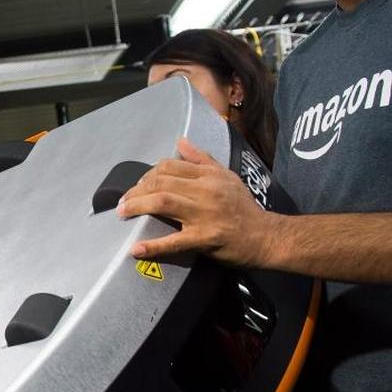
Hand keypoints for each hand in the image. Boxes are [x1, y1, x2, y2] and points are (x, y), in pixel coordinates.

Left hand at [118, 138, 278, 266]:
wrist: (268, 237)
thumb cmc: (244, 208)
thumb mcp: (226, 177)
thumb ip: (202, 159)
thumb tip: (181, 141)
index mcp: (209, 176)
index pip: (169, 166)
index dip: (148, 174)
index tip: (139, 185)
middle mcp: (206, 191)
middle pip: (161, 182)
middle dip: (136, 191)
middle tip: (123, 202)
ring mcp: (205, 215)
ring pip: (163, 203)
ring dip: (137, 207)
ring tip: (123, 214)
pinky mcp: (205, 238)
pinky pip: (174, 241)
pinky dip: (153, 246)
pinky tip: (135, 249)